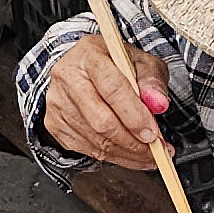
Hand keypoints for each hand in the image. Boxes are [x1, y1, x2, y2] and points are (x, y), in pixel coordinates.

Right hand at [41, 22, 172, 170]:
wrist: (82, 68)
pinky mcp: (54, 124)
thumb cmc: (115, 64)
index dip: (135, 115)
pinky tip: (130, 154)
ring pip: (95, 141)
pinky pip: (87, 150)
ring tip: (149, 155)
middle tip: (156, 151)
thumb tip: (159, 104)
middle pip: (101, 120)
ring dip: (127, 154)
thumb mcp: (141, 62)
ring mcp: (58, 103)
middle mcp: (68, 77)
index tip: (153, 134)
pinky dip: (114, 157)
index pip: (113, 88)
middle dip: (133, 142)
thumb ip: (152, 81)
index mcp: (90, 54)